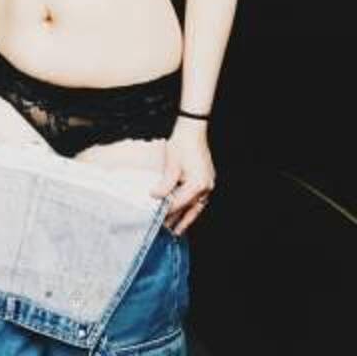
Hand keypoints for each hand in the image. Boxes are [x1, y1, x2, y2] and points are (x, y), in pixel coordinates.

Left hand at [151, 117, 215, 235]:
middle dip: (179, 222)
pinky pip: (199, 199)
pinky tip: (185, 211)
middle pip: (190, 210)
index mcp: (197, 185)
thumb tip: (155, 197)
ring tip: (178, 229)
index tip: (156, 221)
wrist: (192, 130)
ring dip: (187, 217)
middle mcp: (206, 187)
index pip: (179, 204)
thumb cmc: (181, 145)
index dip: (167, 213)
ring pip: (197, 207)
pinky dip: (191, 207)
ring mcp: (208, 184)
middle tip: (169, 233)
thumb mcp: (171, 165)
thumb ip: (165, 184)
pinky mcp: (206, 179)